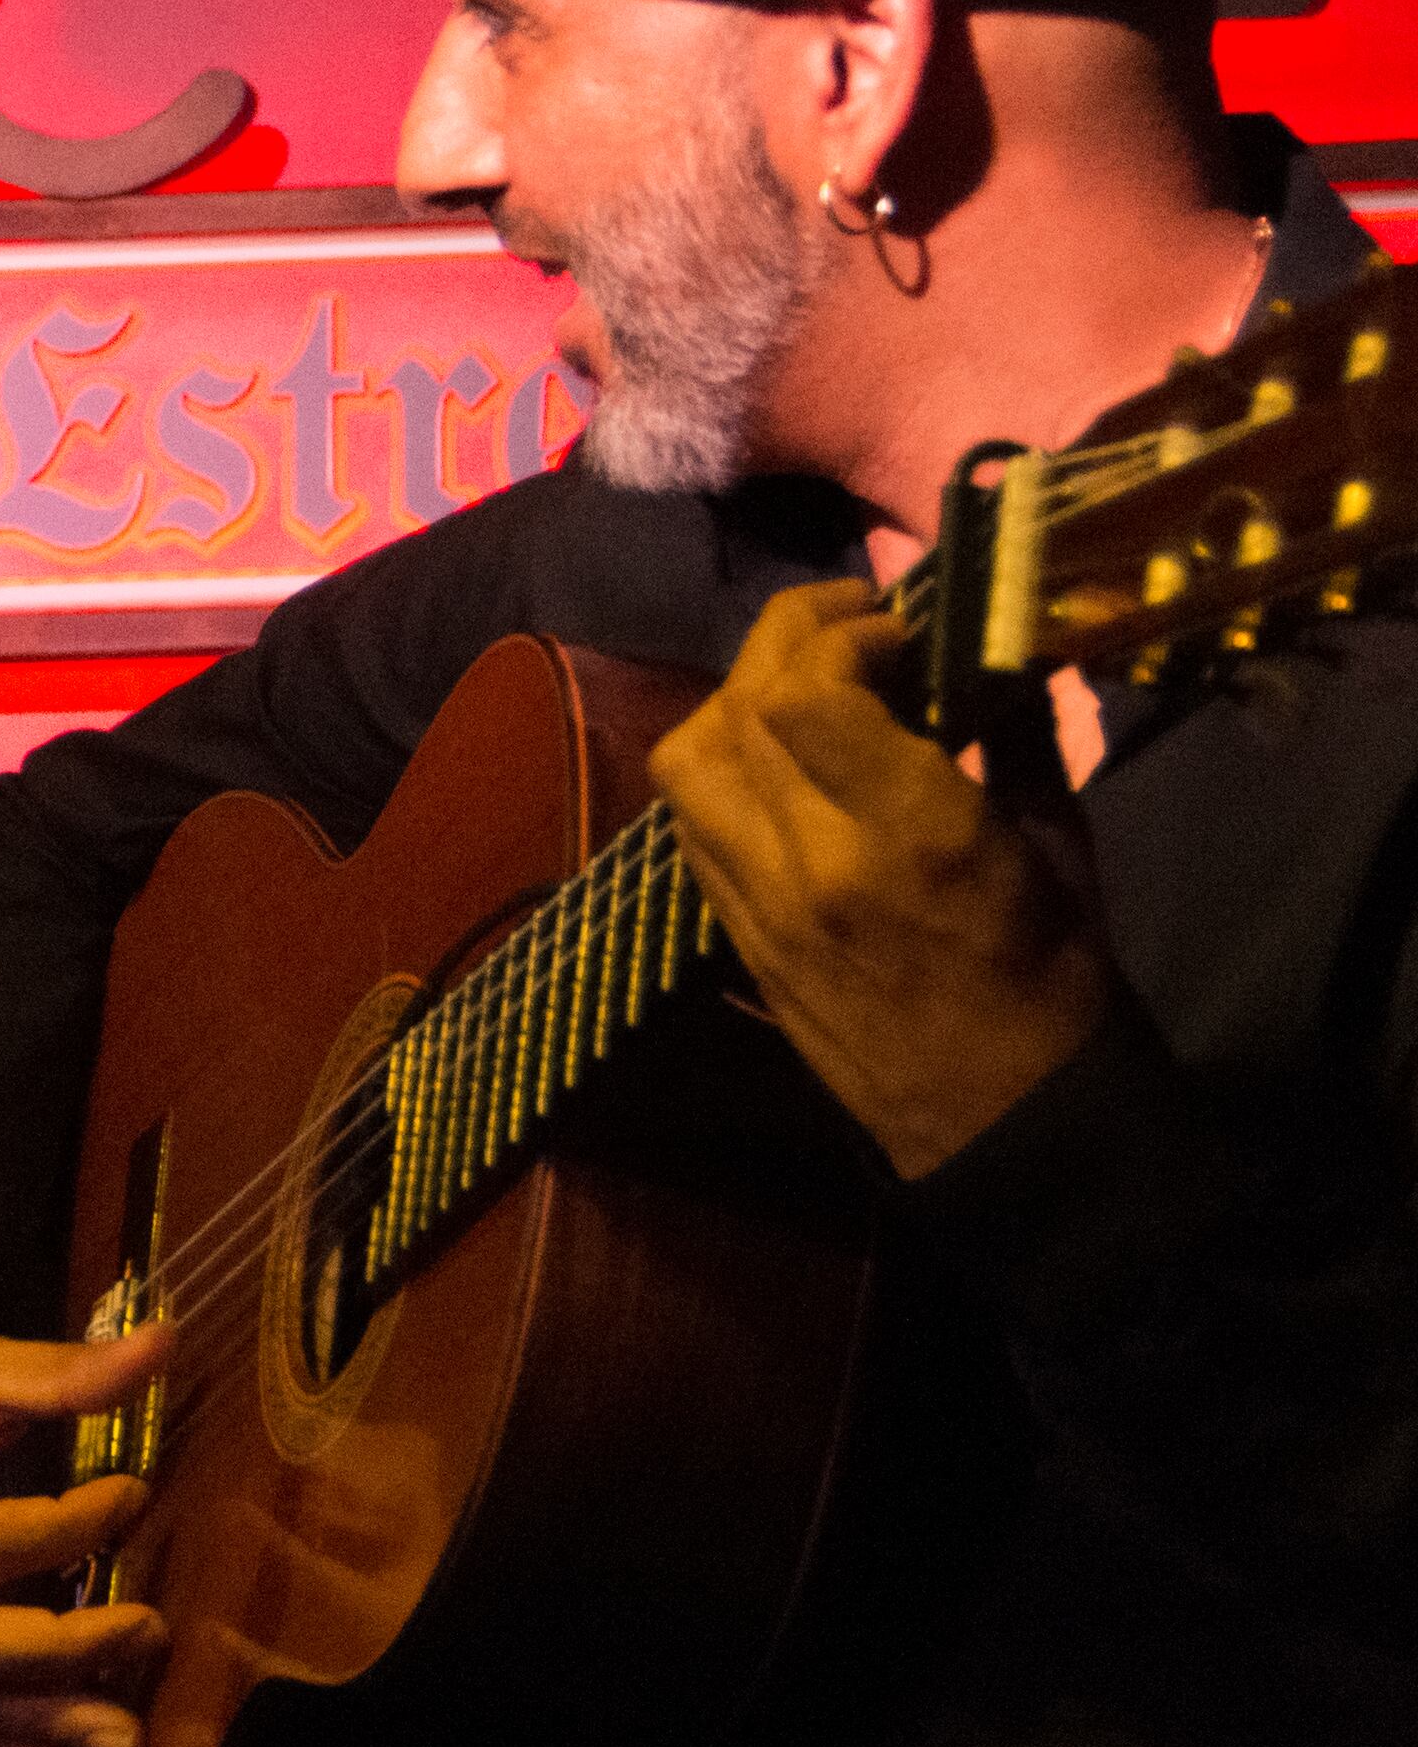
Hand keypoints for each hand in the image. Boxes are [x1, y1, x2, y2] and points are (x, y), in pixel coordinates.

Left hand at [647, 580, 1115, 1179]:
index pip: (807, 692)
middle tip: (846, 626)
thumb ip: (1015, 733)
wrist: (1002, 1120)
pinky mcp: (734, 936)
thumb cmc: (1056, 979)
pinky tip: (776, 760)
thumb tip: (992, 647)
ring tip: (801, 687)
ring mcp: (758, 903)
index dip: (840, 633)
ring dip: (734, 702)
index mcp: (911, 834)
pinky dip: (721, 769)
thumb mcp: (1059, 842)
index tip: (895, 627)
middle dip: (785, 642)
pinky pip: (691, 824)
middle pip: (737, 710)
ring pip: (687, 762)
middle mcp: (813, 861)